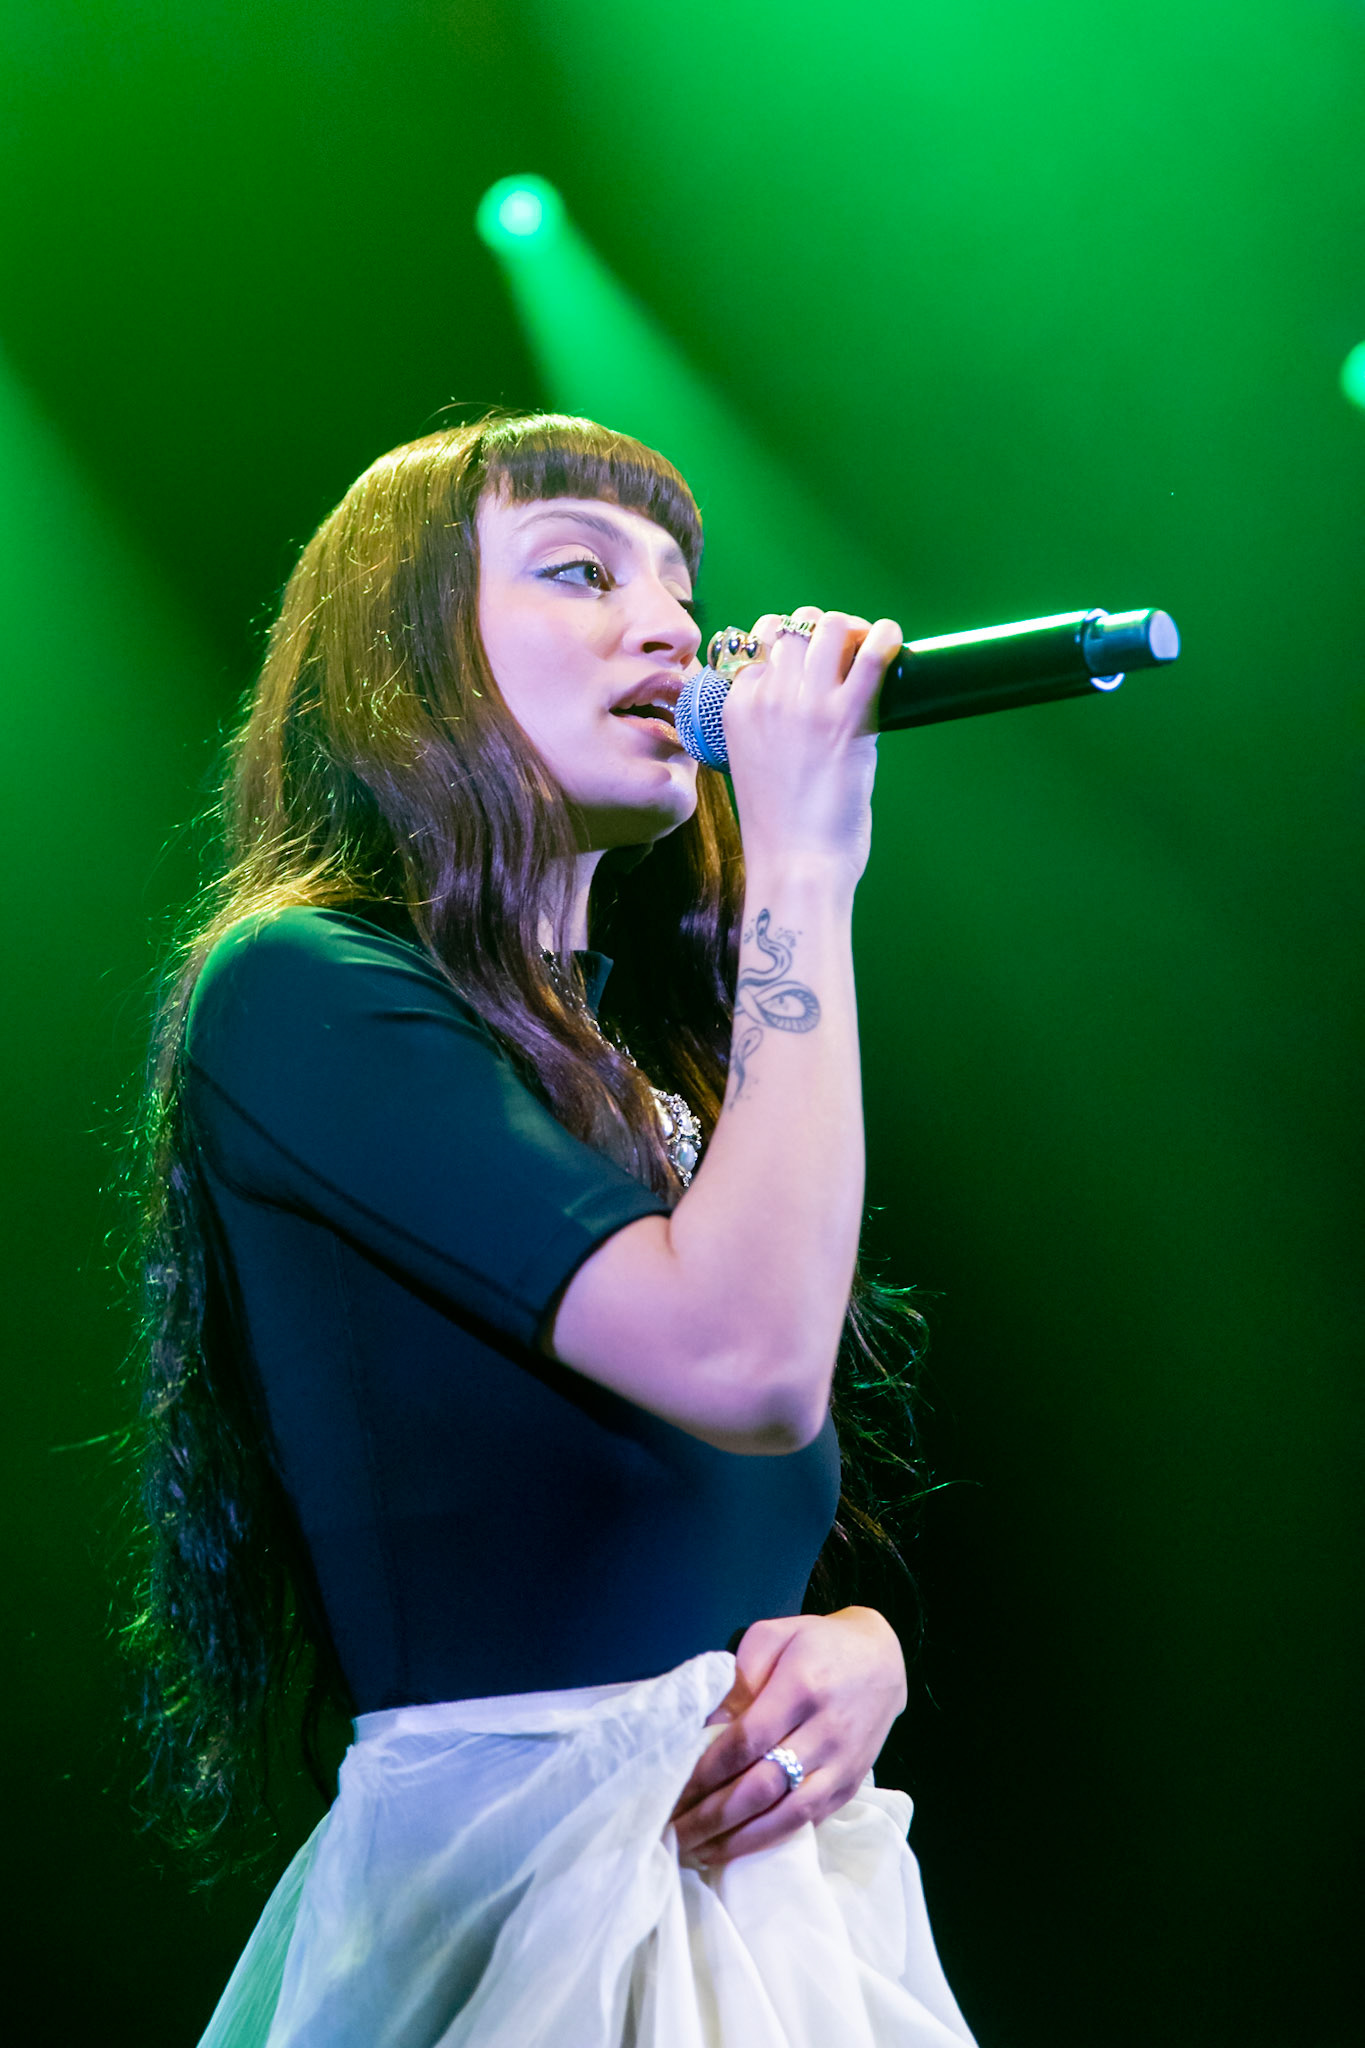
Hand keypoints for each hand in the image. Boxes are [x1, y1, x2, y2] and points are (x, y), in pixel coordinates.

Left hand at [670, 1606, 907, 1866]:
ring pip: (788, 1816)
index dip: (708, 1771)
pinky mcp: (851, 1786)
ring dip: (739, 1840)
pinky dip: (771, 1839)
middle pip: (763, 1786)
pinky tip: (738, 1847)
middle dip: (714, 1816)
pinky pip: (808, 1822)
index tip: (674, 1789)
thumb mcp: (773, 1637)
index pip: (747, 1740)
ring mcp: (842, 1765)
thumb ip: (738, 1678)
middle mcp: (826, 1731)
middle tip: (675, 1832)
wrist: (882, 1660)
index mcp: (801, 1687)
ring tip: (699, 1851)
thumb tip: (707, 1727)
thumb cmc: (816, 1643)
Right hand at [722, 608, 902, 882]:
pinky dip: (885, 636)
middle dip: (819, 630)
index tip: (808, 665)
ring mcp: (808, 705)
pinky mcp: (848, 719)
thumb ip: (768, 732)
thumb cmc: (779, 830)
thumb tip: (804, 713)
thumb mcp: (752, 766)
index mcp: (737, 709)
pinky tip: (893, 639)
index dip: (786, 652)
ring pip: (828, 627)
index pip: (758, 652)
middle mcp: (768, 698)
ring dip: (851, 629)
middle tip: (842, 649)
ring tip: (866, 645)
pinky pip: (871, 654)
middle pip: (793, 629)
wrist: (796, 864)